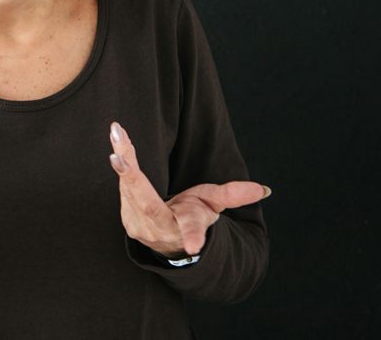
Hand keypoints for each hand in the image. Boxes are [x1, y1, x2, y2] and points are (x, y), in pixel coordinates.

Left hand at [108, 121, 269, 257]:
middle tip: (119, 152)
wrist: (170, 239)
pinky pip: (123, 188)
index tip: (194, 247)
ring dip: (122, 161)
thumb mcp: (213, 205)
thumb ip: (233, 195)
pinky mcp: (126, 218)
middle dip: (131, 176)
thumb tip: (263, 190)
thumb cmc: (193, 217)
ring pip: (129, 190)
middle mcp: (161, 230)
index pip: (193, 231)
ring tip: (117, 133)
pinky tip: (117, 146)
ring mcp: (140, 226)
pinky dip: (120, 165)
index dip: (195, 237)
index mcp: (187, 226)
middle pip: (145, 202)